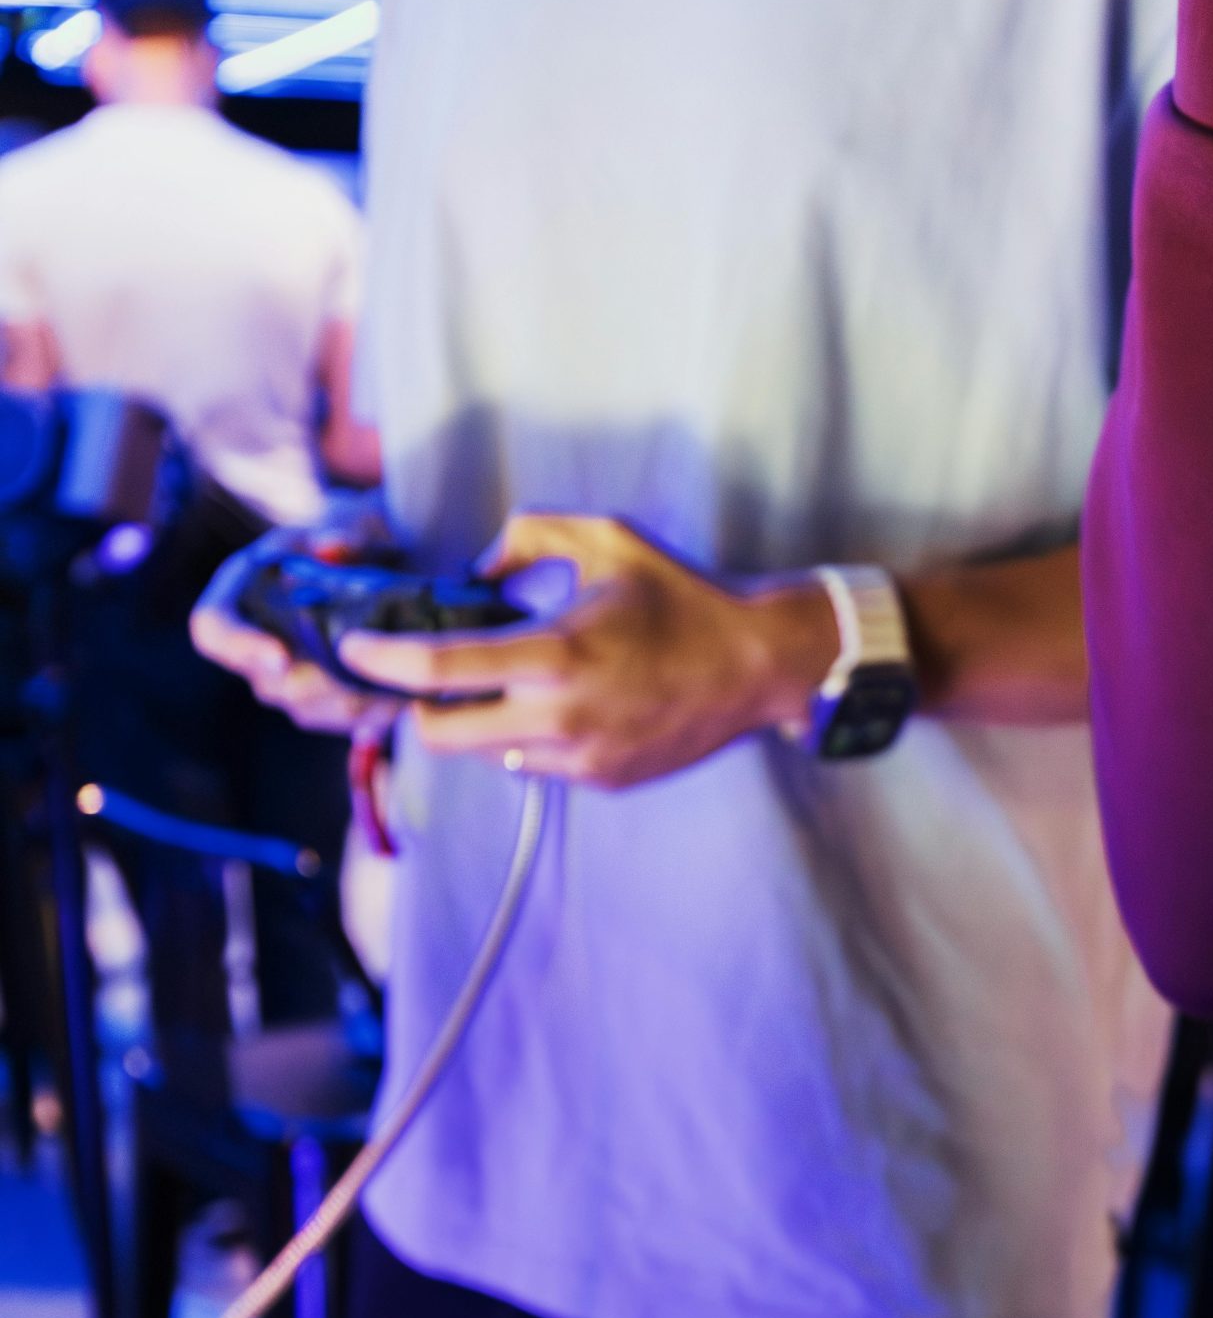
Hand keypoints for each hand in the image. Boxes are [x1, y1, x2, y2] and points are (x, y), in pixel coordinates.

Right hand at [190, 519, 400, 738]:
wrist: (390, 564)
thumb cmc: (356, 536)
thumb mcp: (351, 522)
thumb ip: (346, 533)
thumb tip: (332, 548)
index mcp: (241, 591)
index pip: (212, 629)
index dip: (239, 647)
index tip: (280, 657)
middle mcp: (255, 642)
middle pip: (269, 684)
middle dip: (319, 681)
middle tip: (368, 671)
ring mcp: (287, 679)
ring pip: (308, 709)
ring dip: (351, 700)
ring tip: (396, 679)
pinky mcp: (323, 702)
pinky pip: (341, 720)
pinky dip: (374, 710)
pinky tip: (404, 692)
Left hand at [336, 515, 839, 786]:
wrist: (754, 666)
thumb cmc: (679, 596)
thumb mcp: (603, 538)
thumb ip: (524, 537)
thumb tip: (474, 573)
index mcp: (555, 653)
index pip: (440, 670)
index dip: (382, 663)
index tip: (353, 652)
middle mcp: (560, 717)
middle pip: (443, 735)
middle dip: (420, 709)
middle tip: (423, 681)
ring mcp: (581, 758)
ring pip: (488, 754)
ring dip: (481, 723)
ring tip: (516, 685)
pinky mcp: (600, 780)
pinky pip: (535, 765)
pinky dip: (530, 737)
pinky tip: (567, 706)